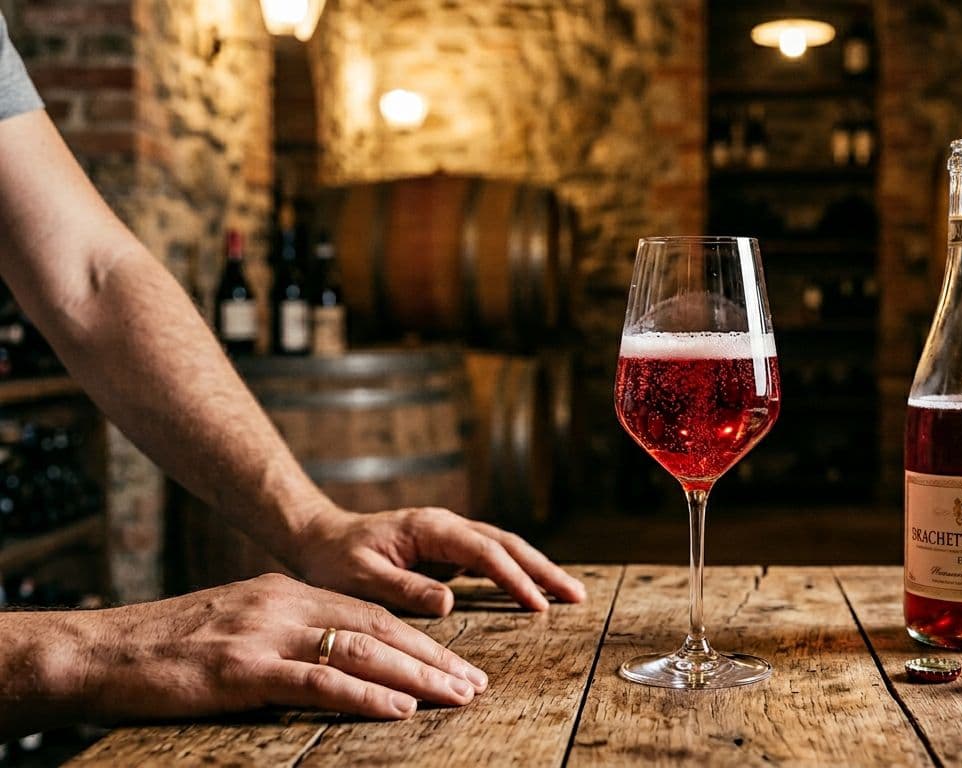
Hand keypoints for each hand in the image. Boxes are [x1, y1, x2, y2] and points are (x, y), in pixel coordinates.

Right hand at [74, 574, 486, 721]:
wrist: (101, 650)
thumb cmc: (166, 647)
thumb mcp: (238, 624)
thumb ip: (286, 634)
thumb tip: (334, 659)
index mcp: (286, 592)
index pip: (370, 614)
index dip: (419, 640)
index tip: (456, 663)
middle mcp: (285, 604)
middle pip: (379, 629)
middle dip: (434, 658)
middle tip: (476, 683)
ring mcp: (265, 635)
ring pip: (362, 652)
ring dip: (417, 677)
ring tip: (457, 696)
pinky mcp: (244, 670)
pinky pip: (319, 682)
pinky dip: (365, 696)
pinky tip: (399, 709)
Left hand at [291, 506, 586, 615]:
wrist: (318, 538)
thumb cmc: (334, 559)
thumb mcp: (360, 578)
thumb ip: (403, 588)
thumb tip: (449, 603)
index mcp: (430, 528)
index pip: (484, 552)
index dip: (514, 578)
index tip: (538, 605)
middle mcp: (446, 525)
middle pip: (506, 544)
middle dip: (543, 569)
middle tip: (576, 596)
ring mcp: (449, 535)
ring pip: (503, 547)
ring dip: (536, 569)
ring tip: (568, 592)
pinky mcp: (447, 548)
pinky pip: (490, 558)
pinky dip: (516, 572)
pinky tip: (533, 589)